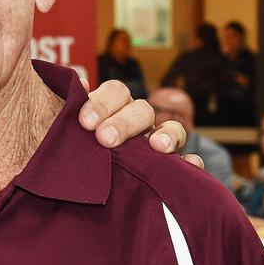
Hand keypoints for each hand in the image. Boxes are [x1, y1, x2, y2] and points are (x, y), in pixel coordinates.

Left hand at [79, 78, 203, 167]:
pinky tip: (190, 164)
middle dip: (124, 123)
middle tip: (105, 139)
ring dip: (167, 134)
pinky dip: (192, 162)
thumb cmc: (78, 148)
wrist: (90, 181)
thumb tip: (78, 83)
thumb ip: (72, 109)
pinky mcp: (173, 168)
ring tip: (158, 146)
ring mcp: (159, 142)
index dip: (101, 103)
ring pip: (172, 129)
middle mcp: (138, 121)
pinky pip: (189, 163)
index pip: (115, 91)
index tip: (85, 123)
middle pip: (141, 109)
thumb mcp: (71, 130)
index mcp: (114, 107)